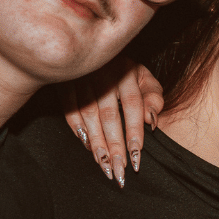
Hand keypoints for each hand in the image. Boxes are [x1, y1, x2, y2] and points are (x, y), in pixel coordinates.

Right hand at [60, 56, 162, 183]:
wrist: (93, 48)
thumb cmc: (125, 70)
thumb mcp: (145, 77)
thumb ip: (154, 96)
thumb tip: (152, 120)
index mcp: (127, 72)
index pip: (132, 106)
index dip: (134, 132)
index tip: (136, 156)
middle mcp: (104, 74)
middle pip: (110, 115)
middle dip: (115, 145)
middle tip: (119, 171)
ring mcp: (82, 77)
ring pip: (88, 114)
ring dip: (96, 141)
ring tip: (104, 164)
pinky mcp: (64, 82)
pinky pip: (68, 107)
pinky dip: (76, 126)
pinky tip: (85, 144)